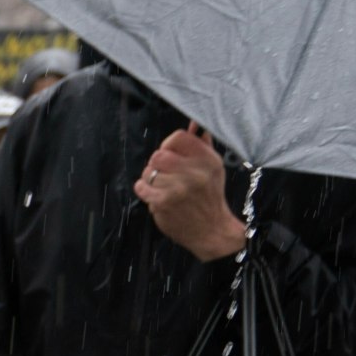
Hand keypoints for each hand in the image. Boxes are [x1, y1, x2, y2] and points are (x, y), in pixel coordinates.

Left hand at [134, 126, 246, 261]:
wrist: (212, 230)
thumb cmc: (209, 196)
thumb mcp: (213, 168)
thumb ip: (202, 145)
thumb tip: (194, 125)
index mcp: (207, 160)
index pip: (179, 137)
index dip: (169, 145)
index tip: (171, 154)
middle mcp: (195, 172)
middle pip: (159, 154)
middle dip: (157, 164)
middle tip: (164, 173)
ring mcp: (178, 188)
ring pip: (149, 171)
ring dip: (151, 179)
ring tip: (163, 187)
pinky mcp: (164, 202)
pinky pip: (142, 186)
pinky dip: (144, 189)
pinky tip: (154, 194)